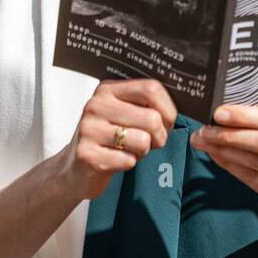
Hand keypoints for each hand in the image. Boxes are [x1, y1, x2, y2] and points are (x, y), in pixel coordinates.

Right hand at [56, 78, 177, 200]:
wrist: (74, 169)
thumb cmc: (108, 139)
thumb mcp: (124, 113)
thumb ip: (146, 104)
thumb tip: (184, 100)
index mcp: (108, 89)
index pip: (151, 88)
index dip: (168, 109)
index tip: (166, 122)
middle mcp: (96, 105)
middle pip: (152, 118)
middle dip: (159, 136)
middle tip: (149, 143)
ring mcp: (89, 129)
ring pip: (143, 140)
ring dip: (144, 151)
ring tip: (130, 150)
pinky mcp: (87, 155)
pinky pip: (129, 160)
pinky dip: (129, 164)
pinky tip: (115, 160)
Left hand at [191, 105, 257, 219]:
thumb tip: (225, 113)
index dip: (245, 116)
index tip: (220, 113)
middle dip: (231, 134)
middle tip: (206, 129)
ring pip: (255, 161)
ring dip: (225, 150)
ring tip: (205, 141)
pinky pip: (251, 178)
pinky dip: (229, 165)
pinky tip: (216, 156)